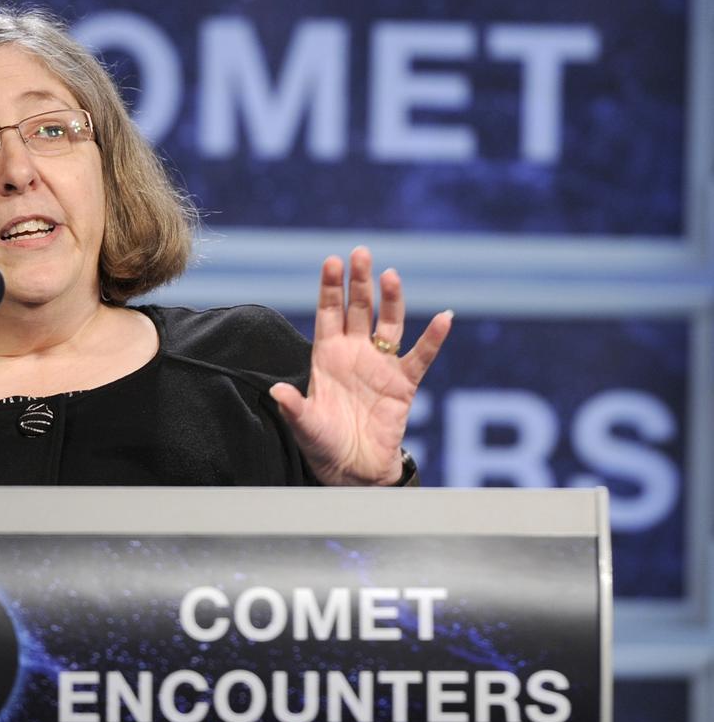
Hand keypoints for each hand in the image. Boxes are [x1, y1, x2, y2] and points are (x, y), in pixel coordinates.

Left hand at [269, 246, 451, 485]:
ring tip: (390, 275)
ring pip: (388, 324)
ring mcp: (380, 365)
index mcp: (327, 355)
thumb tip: (277, 391)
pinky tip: (444, 317)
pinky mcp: (404, 383)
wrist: (353, 469)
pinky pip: (421, 356)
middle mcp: (354, 353)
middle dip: (359, 282)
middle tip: (361, 252)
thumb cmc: (323, 443)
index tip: (332, 261)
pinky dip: (433, 338)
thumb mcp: (305, 425)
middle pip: (358, 309)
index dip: (330, 287)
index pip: (328, 312)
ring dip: (391, 300)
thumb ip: (294, 408)